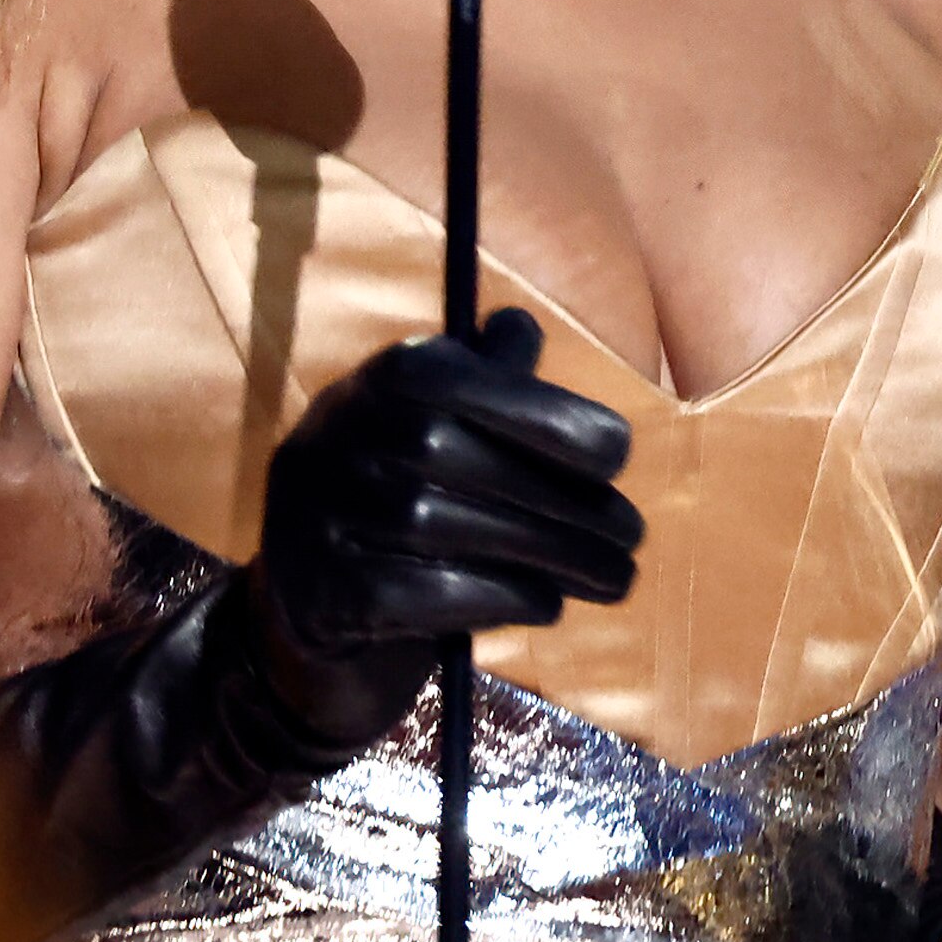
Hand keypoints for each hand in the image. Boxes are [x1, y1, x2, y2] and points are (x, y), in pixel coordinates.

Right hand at [245, 308, 642, 746]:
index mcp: (374, 381)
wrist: (310, 613)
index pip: (455, 379)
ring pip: (442, 526)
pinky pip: (422, 593)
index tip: (617, 454)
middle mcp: (335, 436)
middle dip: (560, 497)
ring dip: (548, 555)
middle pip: (453, 454)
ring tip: (612, 576)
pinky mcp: (327, 595)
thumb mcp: (431, 430)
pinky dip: (498, 598)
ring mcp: (318, 515)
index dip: (542, 412)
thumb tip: (520, 328)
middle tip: (631, 535)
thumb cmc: (402, 504)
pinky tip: (545, 603)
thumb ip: (481, 382)